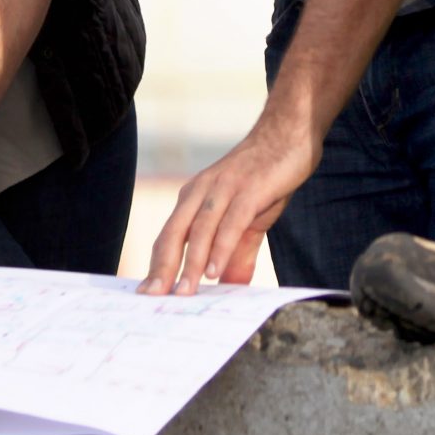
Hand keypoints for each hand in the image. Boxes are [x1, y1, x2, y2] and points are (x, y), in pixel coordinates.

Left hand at [139, 121, 319, 293]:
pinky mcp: (249, 189)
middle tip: (153, 299)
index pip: (168, 237)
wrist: (288, 135)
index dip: (157, 266)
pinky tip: (216, 271)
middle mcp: (202, 192)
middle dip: (163, 268)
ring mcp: (224, 188)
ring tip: (185, 292)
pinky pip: (230, 222)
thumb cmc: (264, 179)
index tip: (146, 295)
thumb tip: (230, 287)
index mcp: (194, 199)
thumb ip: (237, 253)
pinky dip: (221, 248)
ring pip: (200, 230)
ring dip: (191, 263)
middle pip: (174, 234)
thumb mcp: (248, 220)